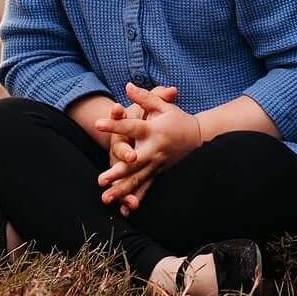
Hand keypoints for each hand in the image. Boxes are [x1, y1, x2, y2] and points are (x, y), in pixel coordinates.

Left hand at [95, 83, 201, 213]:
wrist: (199, 137)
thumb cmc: (177, 119)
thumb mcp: (163, 106)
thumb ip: (145, 97)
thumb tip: (127, 86)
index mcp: (153, 131)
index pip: (131, 126)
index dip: (115, 124)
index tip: (97, 123)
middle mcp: (154, 150)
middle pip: (133, 163)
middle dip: (117, 172)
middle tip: (101, 179)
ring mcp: (157, 164)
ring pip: (138, 179)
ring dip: (121, 190)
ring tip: (106, 197)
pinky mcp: (159, 173)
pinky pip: (147, 188)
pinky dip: (136, 198)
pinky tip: (125, 209)